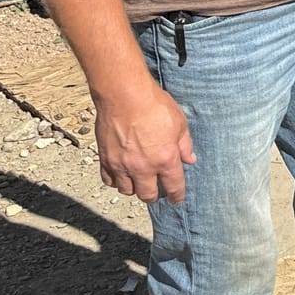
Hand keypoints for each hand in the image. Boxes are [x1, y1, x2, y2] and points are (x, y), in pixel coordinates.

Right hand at [94, 82, 195, 203]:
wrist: (124, 95)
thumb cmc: (154, 105)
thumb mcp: (179, 123)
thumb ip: (185, 145)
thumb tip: (190, 159)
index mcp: (165, 159)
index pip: (173, 186)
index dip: (177, 196)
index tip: (177, 199)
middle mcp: (143, 167)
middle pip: (147, 195)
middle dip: (154, 195)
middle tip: (156, 191)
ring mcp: (121, 165)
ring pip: (127, 190)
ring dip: (134, 189)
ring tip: (139, 181)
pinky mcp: (105, 158)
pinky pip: (109, 180)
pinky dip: (116, 181)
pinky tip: (121, 174)